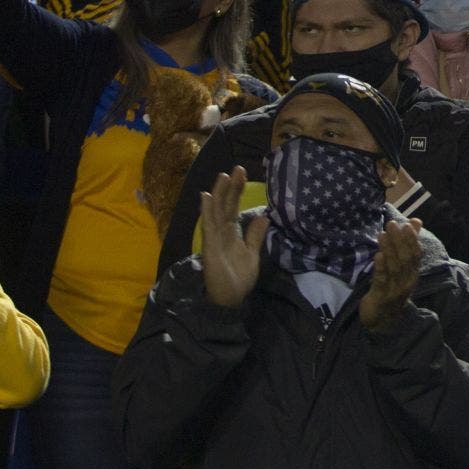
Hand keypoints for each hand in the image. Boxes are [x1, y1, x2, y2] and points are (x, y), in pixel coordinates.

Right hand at [199, 166, 268, 307]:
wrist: (231, 299)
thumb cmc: (239, 277)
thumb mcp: (252, 253)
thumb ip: (255, 235)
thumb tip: (263, 216)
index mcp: (232, 232)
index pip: (233, 206)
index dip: (237, 190)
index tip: (242, 173)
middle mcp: (221, 232)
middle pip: (225, 205)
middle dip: (230, 187)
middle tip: (236, 168)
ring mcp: (214, 238)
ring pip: (215, 212)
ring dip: (218, 194)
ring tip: (222, 176)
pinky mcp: (210, 247)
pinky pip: (208, 226)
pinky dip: (207, 211)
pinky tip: (205, 197)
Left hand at [359, 217, 422, 329]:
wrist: (382, 319)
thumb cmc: (392, 287)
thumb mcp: (401, 266)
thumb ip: (408, 243)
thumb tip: (415, 221)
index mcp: (412, 273)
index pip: (416, 255)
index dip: (412, 240)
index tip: (407, 224)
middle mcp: (407, 281)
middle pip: (405, 259)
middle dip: (400, 241)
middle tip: (392, 224)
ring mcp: (395, 290)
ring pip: (394, 268)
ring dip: (389, 250)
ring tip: (383, 234)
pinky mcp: (381, 297)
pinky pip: (382, 281)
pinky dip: (381, 268)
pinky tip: (378, 256)